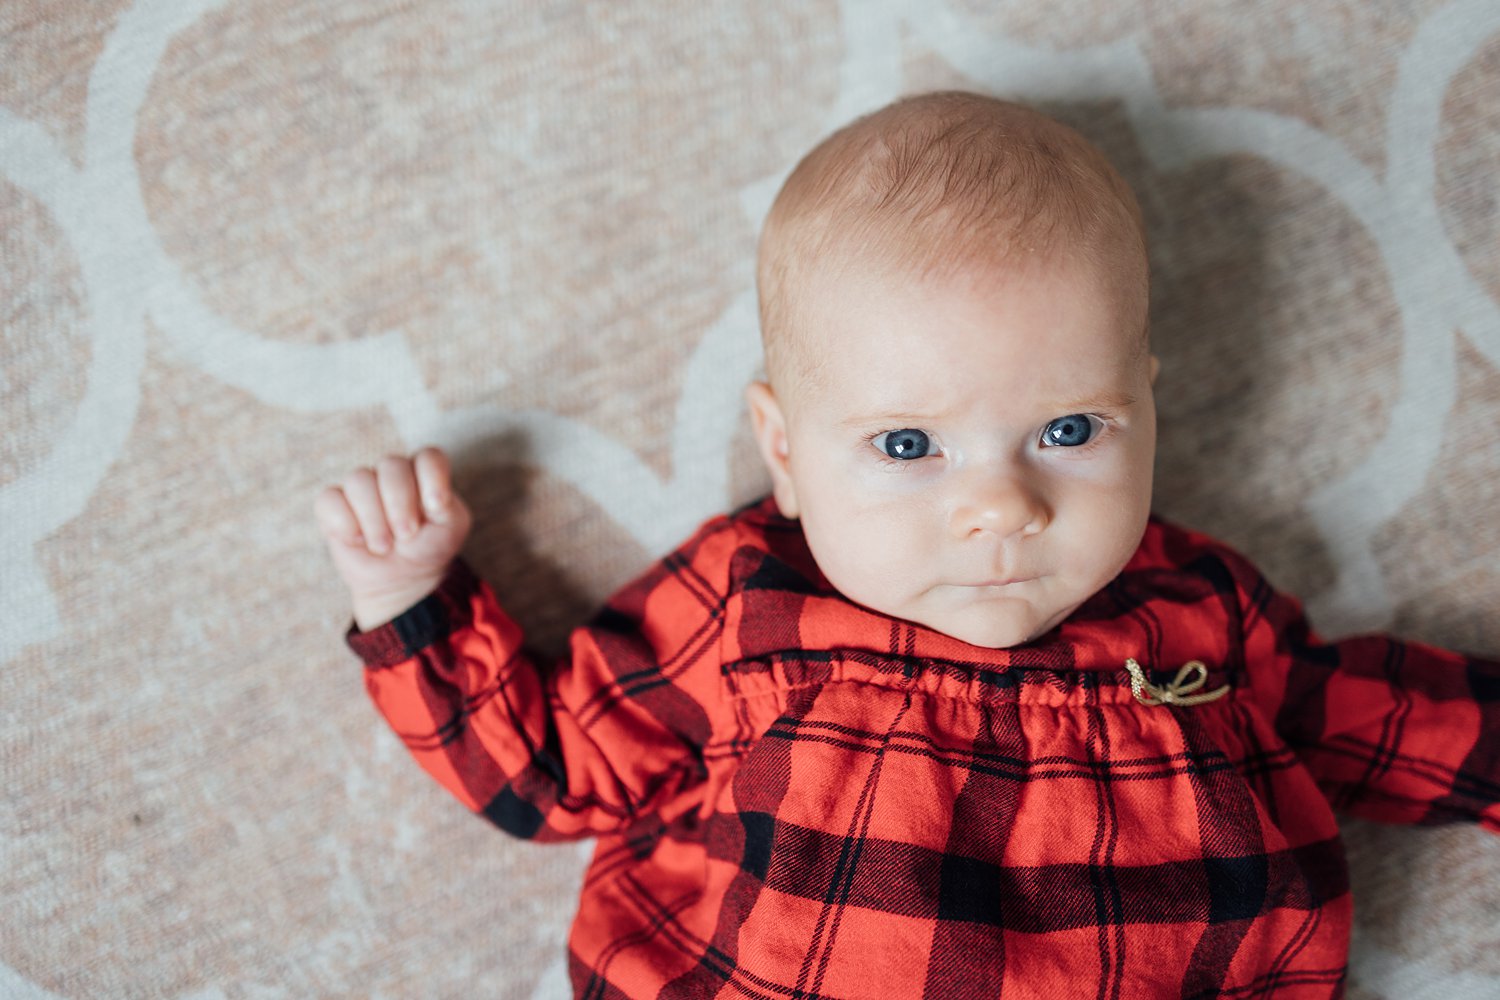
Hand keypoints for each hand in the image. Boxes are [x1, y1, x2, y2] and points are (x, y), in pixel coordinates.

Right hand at [314, 447, 473, 629]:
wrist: (402, 579)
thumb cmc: (429, 548)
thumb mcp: (451, 529)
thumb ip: (448, 506)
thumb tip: (430, 499)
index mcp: (423, 473)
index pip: (428, 456)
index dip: (433, 478)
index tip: (436, 508)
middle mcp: (391, 473)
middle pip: (391, 465)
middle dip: (399, 503)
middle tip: (406, 535)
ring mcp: (361, 486)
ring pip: (359, 480)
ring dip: (373, 518)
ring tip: (383, 546)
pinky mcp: (333, 505)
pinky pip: (329, 499)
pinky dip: (343, 522)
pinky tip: (356, 540)